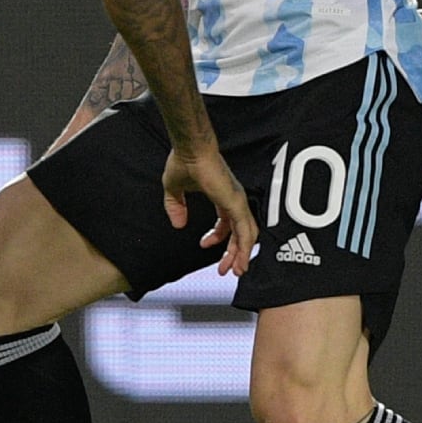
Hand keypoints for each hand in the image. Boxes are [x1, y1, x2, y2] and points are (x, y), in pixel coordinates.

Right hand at [162, 143, 256, 276]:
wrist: (190, 150)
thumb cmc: (184, 162)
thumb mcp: (174, 189)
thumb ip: (176, 206)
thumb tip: (178, 224)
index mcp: (222, 196)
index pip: (226, 223)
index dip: (217, 237)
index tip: (203, 245)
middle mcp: (234, 200)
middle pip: (240, 233)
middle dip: (233, 253)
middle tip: (225, 270)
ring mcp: (238, 202)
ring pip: (247, 236)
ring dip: (241, 256)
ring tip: (236, 272)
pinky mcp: (237, 204)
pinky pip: (245, 232)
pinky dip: (244, 249)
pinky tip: (240, 262)